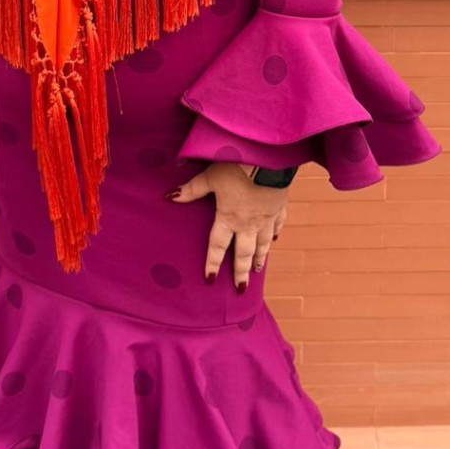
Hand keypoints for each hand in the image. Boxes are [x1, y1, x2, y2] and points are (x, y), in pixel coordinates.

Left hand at [167, 161, 289, 289]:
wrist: (268, 160)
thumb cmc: (236, 167)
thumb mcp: (210, 177)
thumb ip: (192, 190)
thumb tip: (170, 197)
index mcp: (228, 218)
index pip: (218, 246)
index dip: (213, 263)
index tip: (210, 279)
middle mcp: (248, 223)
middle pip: (243, 252)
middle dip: (240, 271)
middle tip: (240, 288)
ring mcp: (266, 217)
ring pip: (263, 243)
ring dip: (259, 258)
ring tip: (257, 270)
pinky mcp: (279, 207)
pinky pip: (277, 225)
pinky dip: (275, 235)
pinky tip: (275, 240)